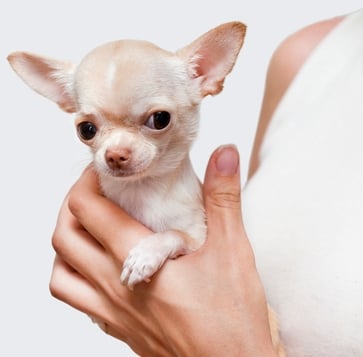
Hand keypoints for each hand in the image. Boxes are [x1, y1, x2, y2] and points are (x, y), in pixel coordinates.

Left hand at [50, 145, 275, 355]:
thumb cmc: (233, 318)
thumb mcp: (232, 250)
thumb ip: (223, 197)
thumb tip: (224, 155)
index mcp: (135, 260)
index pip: (88, 210)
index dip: (88, 181)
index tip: (104, 170)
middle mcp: (113, 288)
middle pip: (64, 236)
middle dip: (72, 204)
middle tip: (95, 190)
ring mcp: (112, 313)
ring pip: (61, 273)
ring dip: (67, 243)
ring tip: (89, 226)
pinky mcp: (119, 330)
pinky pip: (78, 301)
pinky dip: (76, 277)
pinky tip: (99, 268)